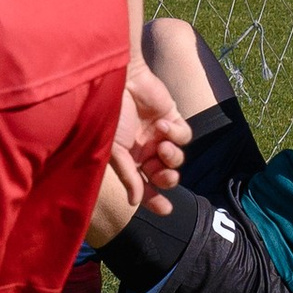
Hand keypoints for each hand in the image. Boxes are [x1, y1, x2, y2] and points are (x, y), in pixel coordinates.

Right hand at [108, 55, 189, 213]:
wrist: (119, 81)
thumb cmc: (109, 114)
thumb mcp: (113, 150)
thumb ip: (128, 175)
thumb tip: (136, 202)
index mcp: (128, 159)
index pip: (144, 185)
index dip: (154, 200)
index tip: (166, 211)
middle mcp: (144, 149)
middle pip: (164, 175)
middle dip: (167, 179)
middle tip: (164, 176)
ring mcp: (159, 135)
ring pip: (177, 158)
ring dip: (172, 157)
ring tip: (161, 146)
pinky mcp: (173, 118)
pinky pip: (184, 137)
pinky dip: (176, 135)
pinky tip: (163, 125)